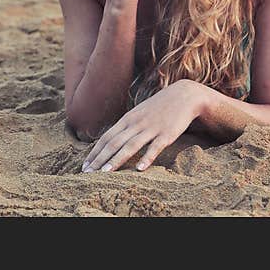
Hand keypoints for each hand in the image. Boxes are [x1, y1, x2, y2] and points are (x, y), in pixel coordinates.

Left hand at [82, 80, 205, 172]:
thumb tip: (111, 140)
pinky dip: (147, 158)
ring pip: (130, 146)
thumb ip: (126, 126)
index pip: (106, 138)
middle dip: (99, 159)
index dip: (94, 152)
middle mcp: (136, 123)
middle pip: (114, 143)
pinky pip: (155, 147)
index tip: (85, 166)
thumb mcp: (138, 113)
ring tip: (105, 173)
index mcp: (127, 119)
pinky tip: (140, 169)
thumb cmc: (159, 107)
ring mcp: (151, 128)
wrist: (184, 95)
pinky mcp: (167, 134)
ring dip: (116, 160)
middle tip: (88, 173)